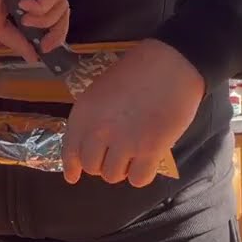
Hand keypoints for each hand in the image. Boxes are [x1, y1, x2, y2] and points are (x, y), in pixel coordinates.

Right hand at [0, 0, 68, 71]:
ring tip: (26, 21)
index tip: (44, 51)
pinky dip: (42, 6)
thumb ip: (16, 42)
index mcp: (26, 1)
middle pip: (62, 10)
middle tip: (44, 44)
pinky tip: (24, 8)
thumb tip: (32, 57)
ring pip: (60, 2)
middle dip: (57, 31)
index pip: (52, 17)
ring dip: (46, 20)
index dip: (54, 35)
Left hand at [61, 38, 202, 187]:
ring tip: (133, 154)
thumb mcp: (101, 91)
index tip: (74, 176)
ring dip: (122, 169)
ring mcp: (124, 142)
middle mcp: (99, 130)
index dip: (72, 166)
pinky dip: (141, 174)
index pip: (70, 150)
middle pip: (91, 166)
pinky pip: (138, 179)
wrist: (170, 63)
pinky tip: (146, 162)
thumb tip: (89, 145)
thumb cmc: (136, 72)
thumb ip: (92, 118)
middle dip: (101, 164)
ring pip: (113, 176)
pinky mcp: (150, 150)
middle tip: (114, 155)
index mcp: (84, 113)